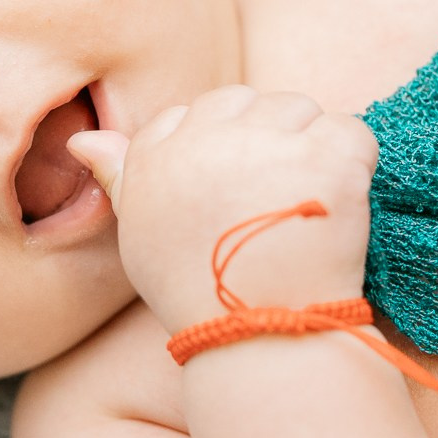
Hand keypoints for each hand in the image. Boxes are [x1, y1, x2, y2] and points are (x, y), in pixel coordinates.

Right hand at [64, 85, 378, 332]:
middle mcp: (208, 139)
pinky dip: (355, 164)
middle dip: (271, 139)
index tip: (237, 196)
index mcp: (159, 153)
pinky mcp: (326, 159)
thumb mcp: (141, 235)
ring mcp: (269, 145)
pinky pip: (352, 132)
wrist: (261, 336)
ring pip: (303, 110)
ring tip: (306, 208)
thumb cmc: (198, 292)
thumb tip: (81, 138)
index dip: (227, 148)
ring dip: (314, 149)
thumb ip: (120, 176)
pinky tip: (338, 208)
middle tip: (275, 204)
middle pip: (254, 102)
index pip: (200, 111)